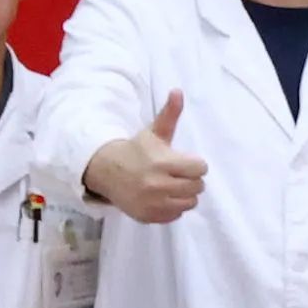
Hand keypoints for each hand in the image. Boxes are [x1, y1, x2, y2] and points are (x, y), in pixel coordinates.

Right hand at [91, 89, 205, 225]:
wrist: (107, 171)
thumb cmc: (137, 150)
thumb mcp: (154, 132)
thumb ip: (170, 114)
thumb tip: (178, 91)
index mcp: (162, 162)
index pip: (200, 168)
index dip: (194, 164)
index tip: (183, 162)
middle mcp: (158, 185)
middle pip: (198, 186)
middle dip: (191, 179)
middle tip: (177, 174)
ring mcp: (153, 203)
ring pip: (190, 202)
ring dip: (185, 194)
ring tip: (171, 185)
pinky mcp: (148, 216)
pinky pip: (176, 215)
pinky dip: (173, 207)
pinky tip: (162, 196)